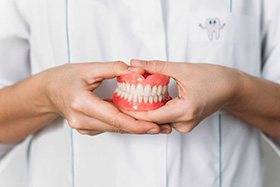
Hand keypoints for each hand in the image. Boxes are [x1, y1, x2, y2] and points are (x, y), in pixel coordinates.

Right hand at [42, 61, 161, 134]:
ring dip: (136, 127)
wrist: (49, 91)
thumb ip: (113, 68)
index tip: (155, 126)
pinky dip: (125, 124)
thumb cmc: (65, 78)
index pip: (114, 118)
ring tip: (158, 126)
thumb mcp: (88, 68)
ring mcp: (83, 127)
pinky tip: (139, 121)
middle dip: (142, 128)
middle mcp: (81, 120)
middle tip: (164, 127)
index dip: (136, 124)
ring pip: (115, 129)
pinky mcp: (87, 129)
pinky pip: (110, 127)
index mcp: (81, 103)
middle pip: (117, 127)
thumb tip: (136, 70)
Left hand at [126, 59, 242, 132]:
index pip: (151, 116)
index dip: (133, 111)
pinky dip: (157, 110)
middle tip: (124, 97)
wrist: (231, 87)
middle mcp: (185, 123)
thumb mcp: (182, 69)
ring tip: (134, 97)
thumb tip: (135, 63)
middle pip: (153, 120)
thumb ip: (156, 67)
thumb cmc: (213, 78)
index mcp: (185, 111)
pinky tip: (150, 99)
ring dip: (147, 109)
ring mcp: (186, 125)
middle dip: (138, 109)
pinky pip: (166, 119)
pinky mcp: (186, 123)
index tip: (120, 103)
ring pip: (159, 120)